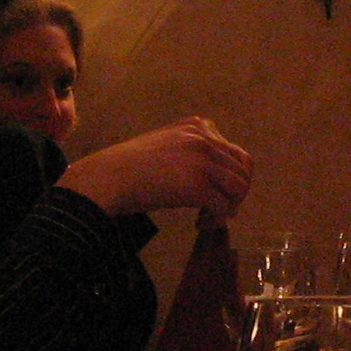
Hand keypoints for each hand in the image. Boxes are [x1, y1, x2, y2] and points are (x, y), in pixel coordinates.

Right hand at [57, 116, 252, 221]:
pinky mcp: (197, 185)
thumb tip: (215, 178)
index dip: (230, 178)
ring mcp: (202, 160)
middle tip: (215, 210)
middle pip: (243, 171)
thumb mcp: (166, 144)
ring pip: (240, 188)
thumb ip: (191, 150)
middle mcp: (205, 138)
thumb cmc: (129, 166)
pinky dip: (217, 220)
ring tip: (207, 218)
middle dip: (234, 195)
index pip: (236, 153)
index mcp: (198, 126)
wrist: (107, 177)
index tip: (215, 194)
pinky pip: (225, 207)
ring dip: (229, 207)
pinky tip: (199, 224)